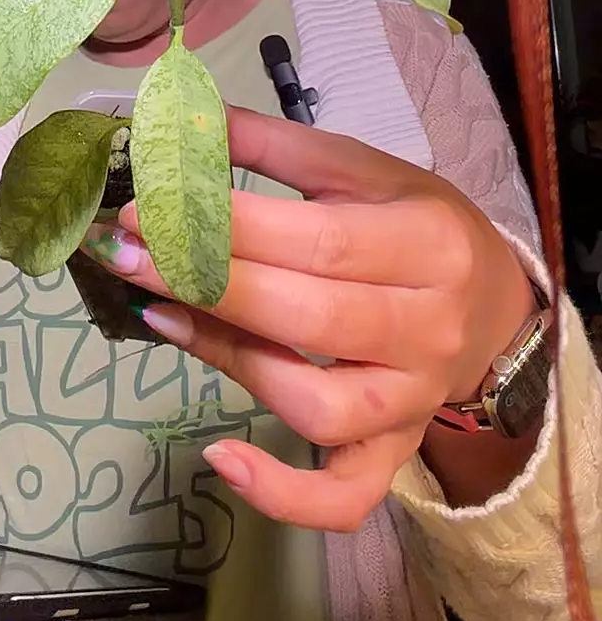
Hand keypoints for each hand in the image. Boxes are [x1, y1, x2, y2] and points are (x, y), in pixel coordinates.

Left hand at [84, 106, 536, 531]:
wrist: (492, 304)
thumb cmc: (414, 225)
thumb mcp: (360, 170)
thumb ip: (272, 147)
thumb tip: (179, 123)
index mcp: (425, 241)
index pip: (317, 241)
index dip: (224, 230)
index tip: (144, 213)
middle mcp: (427, 327)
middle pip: (308, 319)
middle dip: (204, 286)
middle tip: (128, 256)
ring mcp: (412, 400)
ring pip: (316, 405)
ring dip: (230, 362)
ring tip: (165, 316)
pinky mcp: (395, 451)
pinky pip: (344, 496)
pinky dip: (284, 494)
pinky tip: (220, 458)